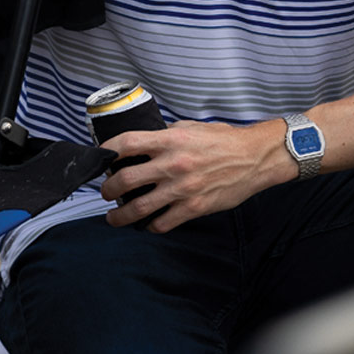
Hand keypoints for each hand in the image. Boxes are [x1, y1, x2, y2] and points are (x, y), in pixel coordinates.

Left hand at [100, 118, 295, 232]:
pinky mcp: (194, 207)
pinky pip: (163, 223)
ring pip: (139, 207)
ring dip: (120, 215)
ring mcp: (182, 188)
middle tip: (105, 192)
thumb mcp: (191, 128)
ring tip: (113, 217)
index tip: (99, 157)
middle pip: (125, 179)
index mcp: (170, 140)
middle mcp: (172, 164)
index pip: (127, 143)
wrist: (254, 158)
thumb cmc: (224, 140)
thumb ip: (166, 133)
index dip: (107, 150)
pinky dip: (151, 226)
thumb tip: (144, 141)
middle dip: (108, 189)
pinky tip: (147, 224)